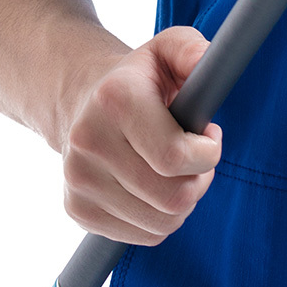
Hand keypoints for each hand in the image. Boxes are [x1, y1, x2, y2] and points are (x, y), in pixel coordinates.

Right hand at [61, 26, 222, 245]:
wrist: (80, 103)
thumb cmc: (138, 81)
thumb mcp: (167, 50)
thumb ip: (192, 50)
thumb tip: (206, 61)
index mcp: (114, 100)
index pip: (175, 157)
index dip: (207, 153)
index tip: (208, 135)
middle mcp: (88, 143)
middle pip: (173, 197)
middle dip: (199, 180)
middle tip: (196, 159)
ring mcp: (79, 181)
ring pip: (163, 223)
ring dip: (183, 202)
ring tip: (176, 172)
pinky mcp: (78, 211)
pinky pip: (145, 236)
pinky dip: (162, 220)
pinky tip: (155, 189)